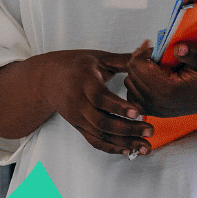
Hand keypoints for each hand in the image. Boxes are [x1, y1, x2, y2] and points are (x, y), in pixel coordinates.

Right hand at [34, 49, 152, 156]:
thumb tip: (149, 47)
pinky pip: (95, 141)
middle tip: (150, 130)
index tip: (138, 112)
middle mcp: (78, 103)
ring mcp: (77, 118)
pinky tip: (130, 150)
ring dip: (124, 142)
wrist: (47, 80)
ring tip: (146, 147)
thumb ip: (126, 58)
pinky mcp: (79, 127)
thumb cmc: (77, 65)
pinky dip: (112, 148)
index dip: (119, 107)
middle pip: (102, 121)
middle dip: (127, 129)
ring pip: (100, 134)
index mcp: (84, 82)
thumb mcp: (99, 58)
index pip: (100, 97)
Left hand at [124, 40, 196, 118]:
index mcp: (168, 90)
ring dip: (139, 72)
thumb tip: (178, 48)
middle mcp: (158, 103)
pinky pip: (135, 97)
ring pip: (130, 85)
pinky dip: (139, 85)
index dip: (144, 52)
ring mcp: (156, 110)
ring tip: (155, 64)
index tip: (156, 46)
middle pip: (130, 75)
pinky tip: (152, 77)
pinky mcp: (157, 111)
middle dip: (140, 61)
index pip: (136, 66)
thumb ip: (194, 54)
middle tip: (155, 51)